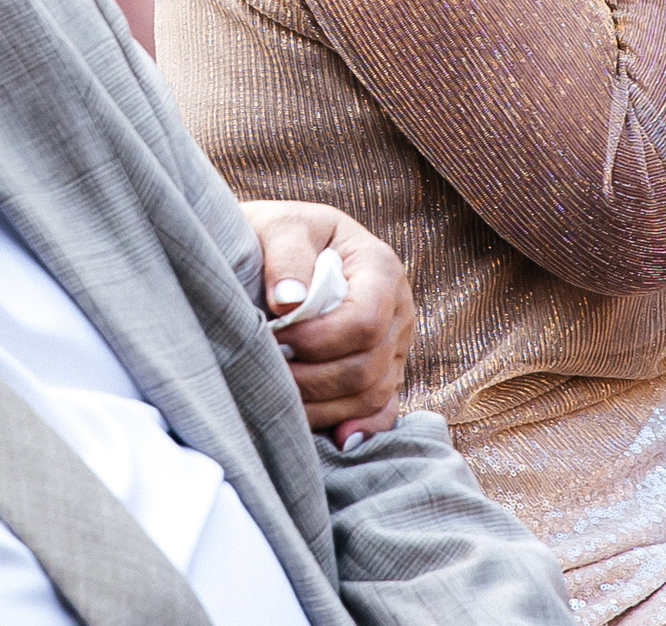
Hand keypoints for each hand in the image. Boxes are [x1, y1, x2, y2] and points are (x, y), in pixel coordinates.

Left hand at [242, 200, 415, 445]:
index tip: (276, 338)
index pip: (366, 321)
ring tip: (277, 394)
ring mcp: (395, 344)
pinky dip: (361, 427)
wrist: (277, 246)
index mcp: (381, 267)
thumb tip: (289, 302)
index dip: (320, 340)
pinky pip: (383, 410)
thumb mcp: (280, 226)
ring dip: (322, 405)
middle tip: (266, 372)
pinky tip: (336, 438)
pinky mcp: (384, 371)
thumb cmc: (278, 234)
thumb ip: (286, 256)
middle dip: (312, 378)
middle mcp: (399, 309)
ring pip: (371, 394)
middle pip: (368, 366)